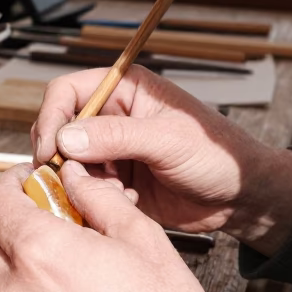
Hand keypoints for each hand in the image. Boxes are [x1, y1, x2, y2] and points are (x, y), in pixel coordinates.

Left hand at [0, 164, 240, 291]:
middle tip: (43, 214)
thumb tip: (74, 177)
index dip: (10, 183)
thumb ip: (97, 198)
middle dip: (4, 218)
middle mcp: (16, 290)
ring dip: (6, 257)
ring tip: (52, 255)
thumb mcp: (140, 236)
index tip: (31, 182)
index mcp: (41, 251)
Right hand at [32, 65, 291, 253]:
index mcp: (125, 89)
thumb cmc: (217, 154)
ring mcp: (112, 150)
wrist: (240, 197)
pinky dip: (94, 198)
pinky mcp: (115, 180)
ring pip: (68, 162)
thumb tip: (68, 137)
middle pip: (60, 128)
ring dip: (79, 181)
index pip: (67, 91)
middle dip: (60, 155)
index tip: (51, 149)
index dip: (52, 118)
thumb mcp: (168, 140)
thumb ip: (118, 137)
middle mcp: (113, 116)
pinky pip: (85, 188)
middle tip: (67, 178)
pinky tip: (123, 202)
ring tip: (111, 192)